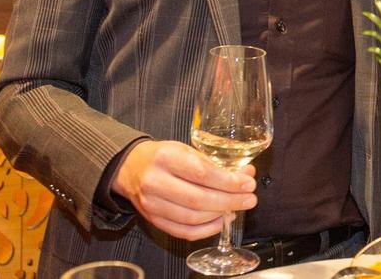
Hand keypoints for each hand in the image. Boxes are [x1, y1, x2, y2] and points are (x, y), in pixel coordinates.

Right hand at [113, 140, 256, 239]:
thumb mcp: (186, 149)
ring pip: (192, 218)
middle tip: (249, 199)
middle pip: (198, 199)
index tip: (248, 184)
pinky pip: (182, 231)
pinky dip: (205, 230)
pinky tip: (220, 220)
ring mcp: (152, 204)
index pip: (202, 173)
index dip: (228, 181)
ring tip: (237, 208)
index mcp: (166, 157)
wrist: (131, 167)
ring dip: (220, 215)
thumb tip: (246, 173)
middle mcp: (155, 182)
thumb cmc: (164, 156)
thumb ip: (215, 162)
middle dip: (230, 201)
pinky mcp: (152, 219)